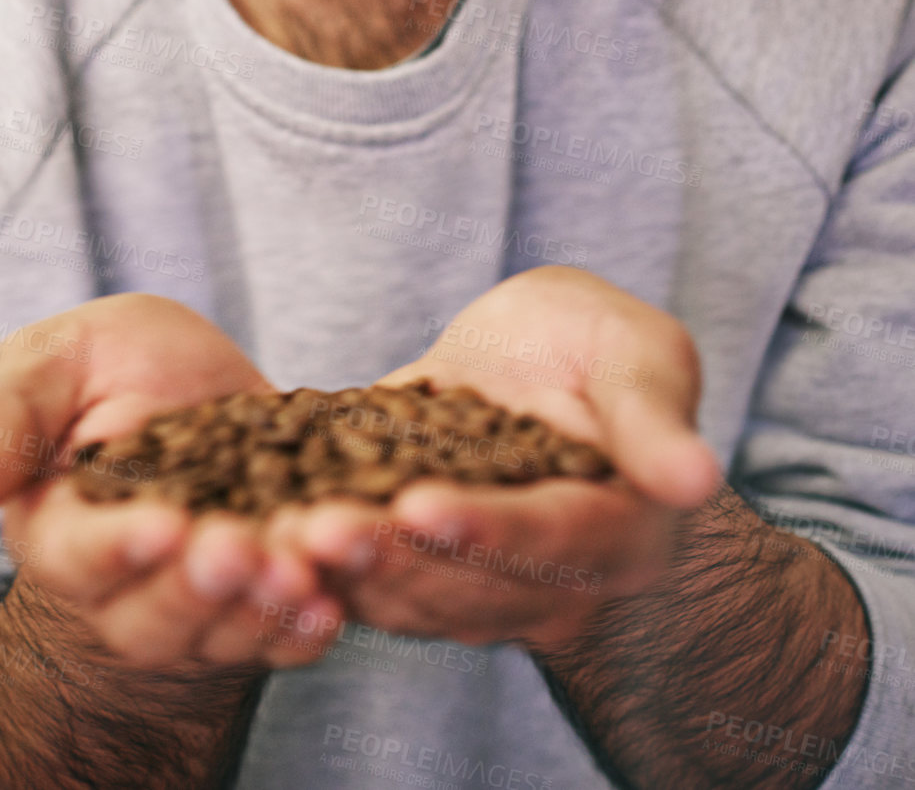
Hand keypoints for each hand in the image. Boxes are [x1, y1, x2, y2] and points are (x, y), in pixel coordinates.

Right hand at [0, 293, 343, 671]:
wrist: (198, 381)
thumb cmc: (112, 365)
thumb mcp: (57, 357)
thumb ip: (8, 414)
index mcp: (60, 528)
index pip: (77, 557)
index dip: (116, 548)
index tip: (160, 523)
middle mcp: (125, 586)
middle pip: (153, 616)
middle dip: (198, 587)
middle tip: (236, 547)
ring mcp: (197, 605)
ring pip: (222, 632)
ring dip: (261, 608)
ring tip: (299, 570)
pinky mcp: (262, 603)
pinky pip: (283, 635)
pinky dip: (306, 628)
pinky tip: (332, 605)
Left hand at [268, 267, 721, 651]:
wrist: (543, 372)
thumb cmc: (603, 355)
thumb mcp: (641, 354)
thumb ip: (654, 415)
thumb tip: (695, 478)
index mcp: (606, 526)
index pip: (546, 537)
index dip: (487, 530)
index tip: (426, 509)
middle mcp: (533, 575)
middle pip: (457, 577)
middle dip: (387, 557)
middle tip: (320, 531)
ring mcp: (461, 576)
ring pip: (394, 586)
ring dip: (333, 567)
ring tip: (273, 535)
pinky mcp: (399, 556)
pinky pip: (351, 568)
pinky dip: (300, 554)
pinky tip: (245, 526)